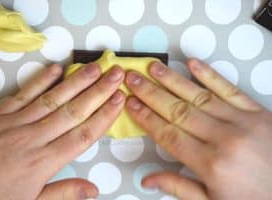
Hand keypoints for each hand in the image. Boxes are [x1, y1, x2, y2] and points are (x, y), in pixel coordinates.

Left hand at [0, 63, 124, 199]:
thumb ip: (63, 194)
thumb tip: (93, 190)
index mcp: (43, 162)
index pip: (83, 135)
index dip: (104, 116)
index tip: (119, 100)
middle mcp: (33, 138)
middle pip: (73, 111)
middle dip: (98, 91)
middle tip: (115, 74)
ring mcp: (14, 123)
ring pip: (53, 98)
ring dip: (76, 82)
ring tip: (95, 68)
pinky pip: (23, 94)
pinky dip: (40, 80)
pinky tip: (56, 69)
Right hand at [125, 59, 271, 199]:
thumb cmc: (255, 199)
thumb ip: (179, 188)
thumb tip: (148, 179)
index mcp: (210, 163)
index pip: (168, 134)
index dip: (146, 117)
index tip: (131, 104)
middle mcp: (223, 138)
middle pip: (177, 110)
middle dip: (151, 93)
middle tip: (133, 79)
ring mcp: (242, 121)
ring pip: (198, 95)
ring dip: (172, 80)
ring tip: (153, 67)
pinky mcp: (258, 112)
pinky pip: (229, 89)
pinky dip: (209, 74)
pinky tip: (193, 63)